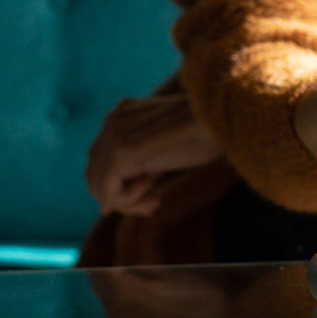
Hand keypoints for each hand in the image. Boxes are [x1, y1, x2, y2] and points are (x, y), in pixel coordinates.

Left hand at [86, 93, 222, 215]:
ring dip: (127, 203)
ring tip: (154, 201)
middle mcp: (112, 121)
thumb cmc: (207, 135)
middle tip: (154, 204)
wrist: (221, 119)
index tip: (152, 197)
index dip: (118, 186)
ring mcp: (114, 135)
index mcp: (122, 114)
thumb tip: (110, 204)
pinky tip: (154, 194)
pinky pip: (108, 193)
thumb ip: (142, 167)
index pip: (101, 159)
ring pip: (99, 186)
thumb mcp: (167, 150)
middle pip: (95, 174)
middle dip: (122, 197)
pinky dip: (129, 202)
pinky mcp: (121, 153)